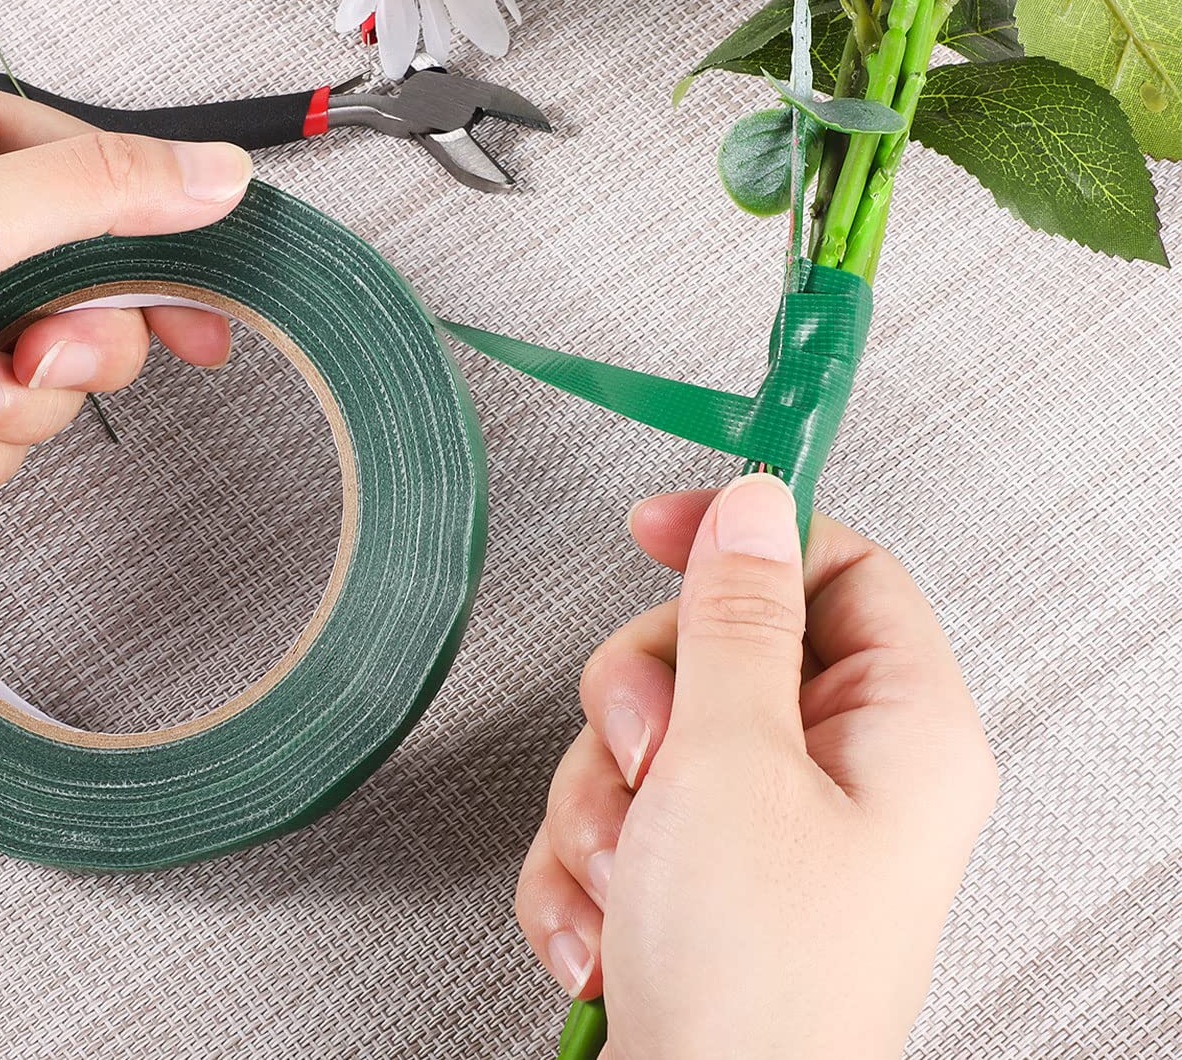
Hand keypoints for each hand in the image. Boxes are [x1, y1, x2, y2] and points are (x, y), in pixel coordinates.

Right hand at [517, 474, 997, 1059]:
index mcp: (898, 731)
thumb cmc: (752, 986)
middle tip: (647, 755)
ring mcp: (765, 829)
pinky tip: (606, 921)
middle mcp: (840, 774)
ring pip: (651, 728)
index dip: (746, 536)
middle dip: (644, 699)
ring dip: (604, 794)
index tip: (656, 529)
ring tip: (626, 870)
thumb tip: (756, 503)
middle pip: (718, 647)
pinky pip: (620, 808)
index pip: (836, 568)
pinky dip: (591, 858)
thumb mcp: (731, 762)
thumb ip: (735, 619)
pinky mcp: (698, 876)